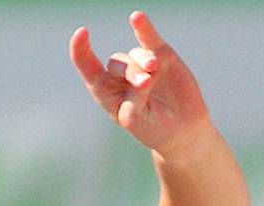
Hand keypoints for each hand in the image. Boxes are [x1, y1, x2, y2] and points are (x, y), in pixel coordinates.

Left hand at [69, 11, 211, 155]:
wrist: (182, 129)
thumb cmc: (152, 128)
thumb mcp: (135, 119)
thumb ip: (134, 95)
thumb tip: (147, 68)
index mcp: (108, 94)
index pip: (90, 70)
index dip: (82, 52)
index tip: (81, 32)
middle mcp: (122, 77)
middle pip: (116, 64)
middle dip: (131, 72)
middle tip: (146, 82)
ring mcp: (141, 63)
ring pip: (135, 54)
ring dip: (143, 61)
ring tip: (155, 71)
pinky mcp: (161, 54)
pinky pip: (148, 37)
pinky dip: (143, 27)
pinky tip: (136, 18)